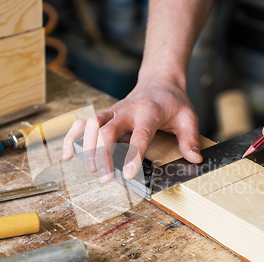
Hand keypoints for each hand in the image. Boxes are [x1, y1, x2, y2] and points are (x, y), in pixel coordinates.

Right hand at [62, 75, 202, 181]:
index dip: (132, 154)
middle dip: (102, 154)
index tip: (126, 174)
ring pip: (91, 125)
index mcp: (149, 112)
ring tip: (90, 169)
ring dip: (87, 147)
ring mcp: (113, 111)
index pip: (140, 134)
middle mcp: (127, 110)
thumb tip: (195, 160)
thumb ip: (190, 138)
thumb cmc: (173, 102)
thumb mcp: (188, 117)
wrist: (159, 81)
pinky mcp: (104, 115)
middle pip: (107, 129)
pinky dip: (72, 137)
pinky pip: (83, 123)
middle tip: (104, 178)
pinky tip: (68, 154)